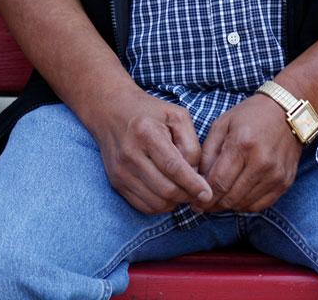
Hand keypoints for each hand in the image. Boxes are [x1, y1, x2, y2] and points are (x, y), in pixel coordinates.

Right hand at [85, 85, 213, 214]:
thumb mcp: (177, 117)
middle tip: (198, 192)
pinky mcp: (116, 182)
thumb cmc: (149, 112)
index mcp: (145, 133)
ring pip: (156, 203)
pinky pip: (143, 206)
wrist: (110, 110)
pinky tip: (167, 193)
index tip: (207, 194)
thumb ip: (191, 144)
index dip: (193, 184)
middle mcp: (129, 154)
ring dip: (175, 202)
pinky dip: (160, 205)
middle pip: (166, 189)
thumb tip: (195, 176)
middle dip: (187, 195)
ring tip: (183, 190)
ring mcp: (120, 170)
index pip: (173, 167)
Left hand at [196, 94, 302, 212]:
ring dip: (228, 206)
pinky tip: (236, 198)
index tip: (194, 202)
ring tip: (217, 201)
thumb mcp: (221, 125)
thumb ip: (208, 152)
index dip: (204, 196)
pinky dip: (245, 205)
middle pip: (231, 197)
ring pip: (245, 204)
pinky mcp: (285, 182)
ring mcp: (276, 175)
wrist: (286, 111)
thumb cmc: (249, 116)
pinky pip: (261, 205)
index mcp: (242, 145)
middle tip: (202, 204)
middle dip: (213, 204)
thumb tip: (200, 179)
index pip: (219, 182)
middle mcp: (261, 162)